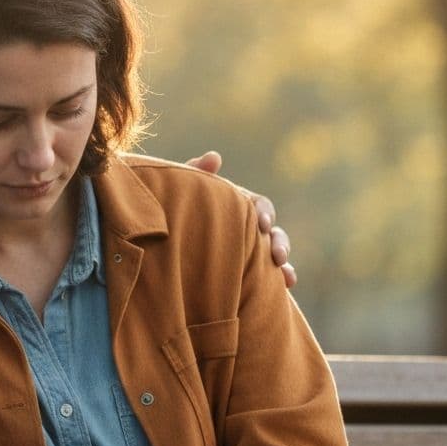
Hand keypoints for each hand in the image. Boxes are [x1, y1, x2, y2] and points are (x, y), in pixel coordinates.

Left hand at [184, 151, 295, 287]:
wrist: (159, 239)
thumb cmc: (174, 208)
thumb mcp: (183, 191)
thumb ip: (196, 172)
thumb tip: (215, 157)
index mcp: (237, 205)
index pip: (259, 205)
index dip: (263, 212)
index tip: (261, 223)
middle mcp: (247, 227)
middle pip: (273, 232)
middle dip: (279, 242)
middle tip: (277, 255)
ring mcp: (249, 251)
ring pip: (275, 257)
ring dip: (284, 265)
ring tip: (287, 278)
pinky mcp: (245, 272)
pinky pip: (267, 278)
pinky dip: (279, 282)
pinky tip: (285, 288)